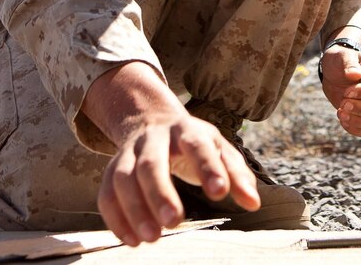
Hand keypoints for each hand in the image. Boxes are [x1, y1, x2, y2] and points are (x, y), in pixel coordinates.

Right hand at [82, 63, 259, 245]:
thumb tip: (253, 203)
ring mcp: (129, 152)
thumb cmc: (193, 142)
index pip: (197, 144)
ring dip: (135, 209)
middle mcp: (154, 138)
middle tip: (174, 222)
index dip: (208, 168)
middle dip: (160, 192)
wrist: (151, 120)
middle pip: (151, 162)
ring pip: (123, 178)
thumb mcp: (219, 149)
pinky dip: (115, 218)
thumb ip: (237, 175)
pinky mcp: (112, 169)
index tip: (220, 194)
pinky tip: (132, 240)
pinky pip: (106, 193)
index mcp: (186, 129)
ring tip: (152, 238)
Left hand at [320, 47, 360, 136]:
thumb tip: (354, 75)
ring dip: (358, 121)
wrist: (334, 73)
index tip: (346, 92)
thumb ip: (349, 63)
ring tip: (340, 113)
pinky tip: (343, 120)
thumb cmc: (340, 61)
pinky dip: (355, 129)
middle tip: (342, 104)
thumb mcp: (341, 56)